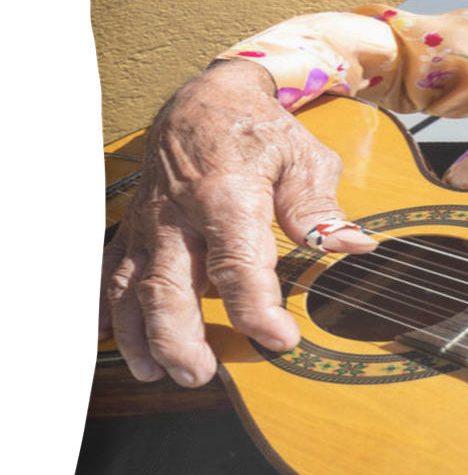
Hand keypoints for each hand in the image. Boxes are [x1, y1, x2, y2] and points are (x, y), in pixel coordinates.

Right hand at [99, 59, 376, 386]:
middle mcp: (179, 213)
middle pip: (169, 285)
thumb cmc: (258, 130)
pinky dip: (107, 308)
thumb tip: (353, 247)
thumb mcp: (301, 157)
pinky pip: (110, 270)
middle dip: (180, 337)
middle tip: (201, 374)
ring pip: (131, 285)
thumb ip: (319, 208)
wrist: (205, 100)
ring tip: (158, 372)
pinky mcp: (136, 226)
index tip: (281, 340)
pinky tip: (113, 339)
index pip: (238, 264)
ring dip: (141, 334)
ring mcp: (151, 222)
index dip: (257, 309)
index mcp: (227, 194)